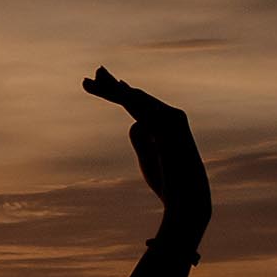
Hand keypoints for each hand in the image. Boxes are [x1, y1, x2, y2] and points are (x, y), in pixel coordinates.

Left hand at [83, 66, 210, 222]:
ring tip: (92, 81)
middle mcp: (171, 117)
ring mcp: (172, 120)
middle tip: (90, 77)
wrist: (187, 199)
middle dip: (112, 87)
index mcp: (165, 123)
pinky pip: (144, 109)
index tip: (103, 84)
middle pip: (136, 97)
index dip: (120, 93)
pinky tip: (113, 91)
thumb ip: (141, 138)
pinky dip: (127, 99)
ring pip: (137, 100)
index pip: (138, 104)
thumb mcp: (148, 157)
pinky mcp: (170, 128)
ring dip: (113, 90)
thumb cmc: (168, 181)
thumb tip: (134, 123)